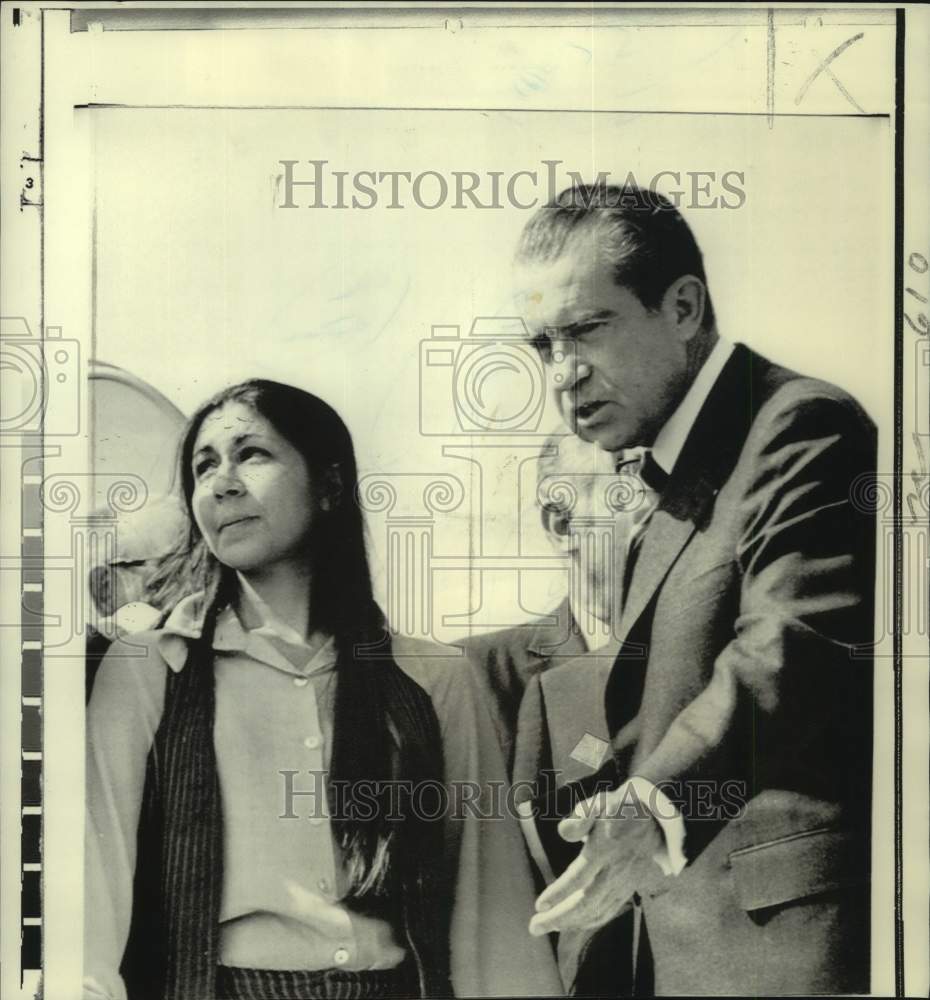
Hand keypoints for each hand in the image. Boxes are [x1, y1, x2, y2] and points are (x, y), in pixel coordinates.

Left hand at [528, 783, 663, 935]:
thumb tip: (564, 832)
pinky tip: (575, 923)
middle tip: (535, 927)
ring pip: (598, 911)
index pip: (579, 878)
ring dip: (572, 923)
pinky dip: (591, 921)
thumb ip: (581, 816)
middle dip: (560, 918)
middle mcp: (615, 871)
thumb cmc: (620, 808)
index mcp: (605, 849)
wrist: (656, 818)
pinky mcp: (629, 888)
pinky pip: (609, 910)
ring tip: (548, 926)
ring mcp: (624, 883)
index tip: (539, 906)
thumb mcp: (600, 802)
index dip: (559, 893)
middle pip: (586, 903)